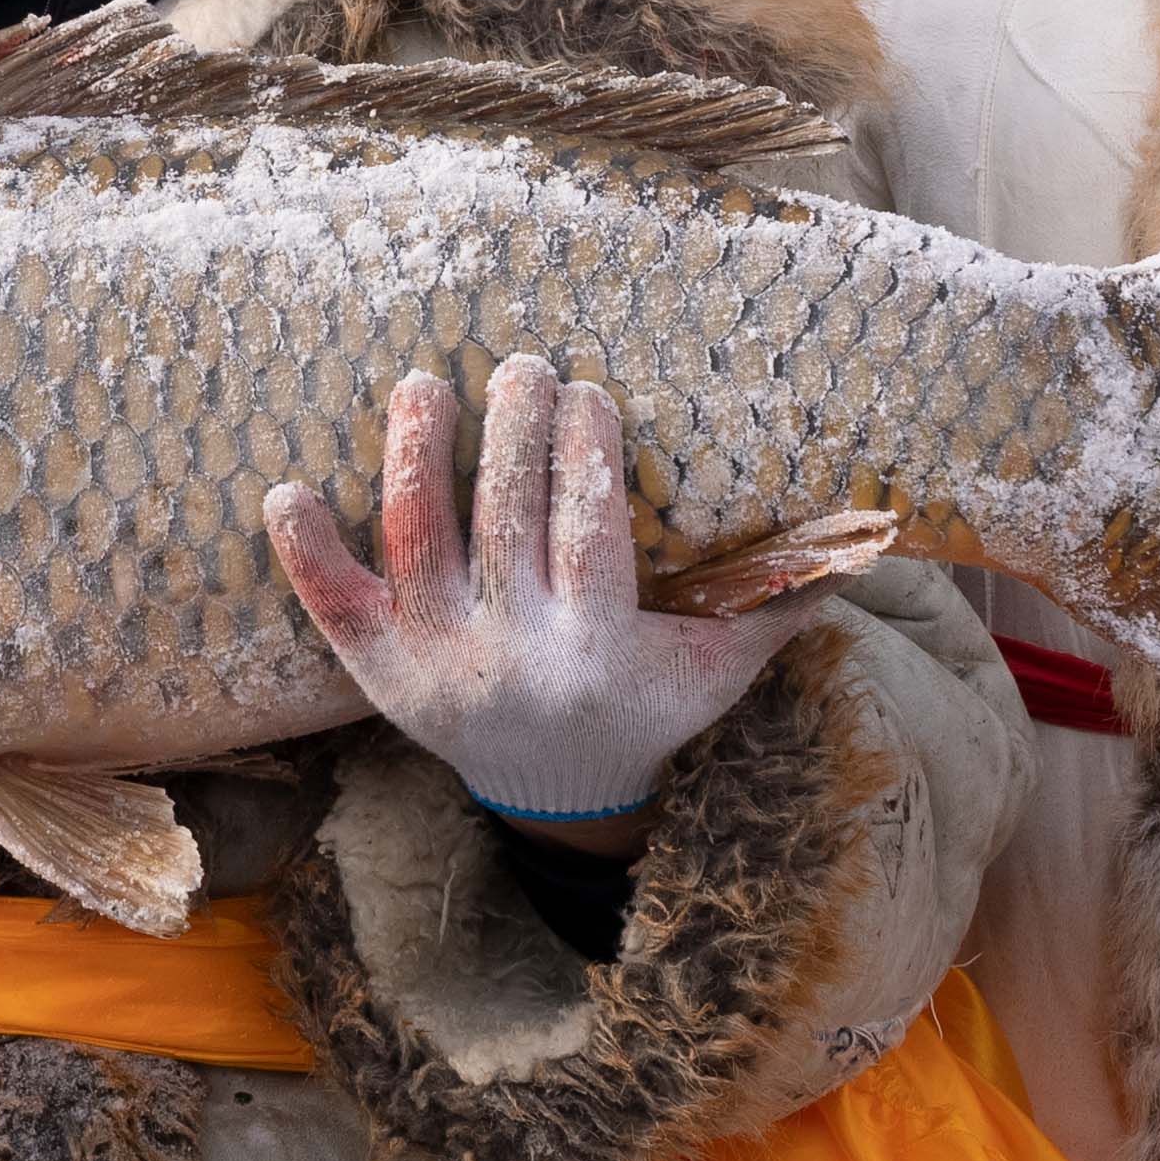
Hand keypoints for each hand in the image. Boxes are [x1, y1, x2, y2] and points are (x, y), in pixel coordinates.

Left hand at [267, 354, 832, 853]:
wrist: (555, 795)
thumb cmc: (644, 705)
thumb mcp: (719, 671)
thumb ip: (780, 605)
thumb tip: (873, 536)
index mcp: (596, 652)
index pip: (588, 536)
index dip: (585, 458)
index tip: (590, 391)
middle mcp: (510, 658)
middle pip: (504, 525)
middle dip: (511, 435)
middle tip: (521, 365)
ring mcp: (435, 663)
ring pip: (416, 545)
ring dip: (414, 458)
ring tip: (421, 384)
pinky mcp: (378, 672)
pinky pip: (331, 608)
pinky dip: (305, 551)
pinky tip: (285, 490)